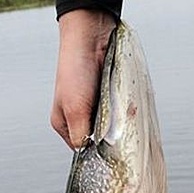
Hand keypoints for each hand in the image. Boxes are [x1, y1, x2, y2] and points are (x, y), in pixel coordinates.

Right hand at [51, 9, 116, 148]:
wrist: (92, 36)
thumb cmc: (75, 69)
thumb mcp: (75, 109)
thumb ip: (81, 134)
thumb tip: (90, 155)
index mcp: (65, 124)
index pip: (82, 149)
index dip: (96, 152)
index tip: (110, 151)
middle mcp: (80, 117)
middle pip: (99, 137)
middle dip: (111, 135)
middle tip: (119, 129)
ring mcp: (96, 107)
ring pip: (112, 125)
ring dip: (120, 121)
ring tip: (123, 113)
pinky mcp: (110, 97)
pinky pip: (121, 110)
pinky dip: (125, 109)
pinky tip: (128, 105)